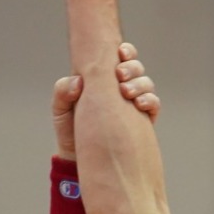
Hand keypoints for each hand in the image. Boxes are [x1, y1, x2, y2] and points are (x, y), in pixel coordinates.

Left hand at [54, 42, 159, 158]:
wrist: (80, 161)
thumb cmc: (70, 132)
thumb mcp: (60, 110)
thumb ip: (62, 91)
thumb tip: (79, 81)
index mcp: (105, 80)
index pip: (121, 58)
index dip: (126, 52)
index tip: (120, 52)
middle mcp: (122, 89)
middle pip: (136, 68)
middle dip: (131, 66)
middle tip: (119, 74)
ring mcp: (134, 104)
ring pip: (146, 84)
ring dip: (139, 83)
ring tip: (126, 92)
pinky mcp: (143, 121)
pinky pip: (154, 105)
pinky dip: (150, 100)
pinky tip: (138, 104)